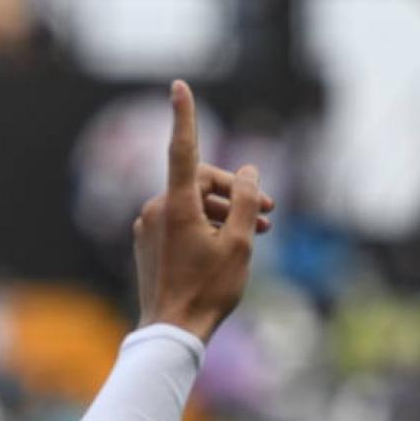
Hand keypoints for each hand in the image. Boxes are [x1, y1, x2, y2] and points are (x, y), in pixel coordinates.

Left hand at [134, 81, 273, 342]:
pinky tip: (229, 245)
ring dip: (226, 213)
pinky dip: (206, 226)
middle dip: (236, 193)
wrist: (171, 334)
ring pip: (193, 205)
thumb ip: (246, 201)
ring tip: (260, 233)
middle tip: (270, 212)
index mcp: (176, 205)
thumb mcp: (240, 244)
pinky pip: (181, 223)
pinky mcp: (149, 245)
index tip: (179, 86)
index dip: (185, 116)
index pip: (183, 149)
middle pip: (201, 183)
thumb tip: (247, 171)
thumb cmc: (208, 291)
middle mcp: (156, 210)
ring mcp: (149, 229)